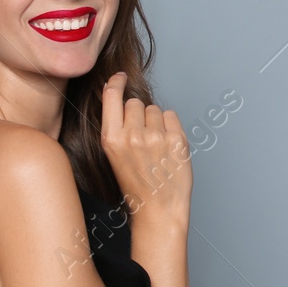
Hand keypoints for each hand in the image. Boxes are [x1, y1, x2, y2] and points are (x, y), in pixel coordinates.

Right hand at [100, 71, 190, 231]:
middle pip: (135, 103)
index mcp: (111, 140)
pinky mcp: (176, 139)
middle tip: (141, 137)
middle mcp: (132, 136)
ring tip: (155, 146)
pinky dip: (170, 127)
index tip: (120, 77)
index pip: (111, 97)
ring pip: (154, 109)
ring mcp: (155, 137)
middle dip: (138, 114)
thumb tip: (117, 95)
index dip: (116, 83)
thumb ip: (115, 127)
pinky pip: (171, 116)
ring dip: (155, 122)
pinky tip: (167, 146)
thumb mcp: (114, 155)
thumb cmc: (136, 184)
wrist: (158, 209)